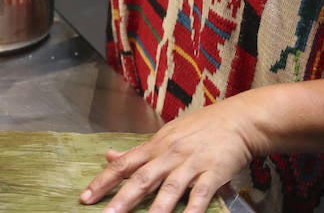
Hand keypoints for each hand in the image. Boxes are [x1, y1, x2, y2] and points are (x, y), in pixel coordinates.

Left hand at [80, 100, 259, 212]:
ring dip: (156, 209)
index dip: (104, 181)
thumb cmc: (200, 128)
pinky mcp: (214, 173)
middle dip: (122, 199)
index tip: (85, 198)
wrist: (238, 119)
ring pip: (170, 189)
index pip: (124, 164)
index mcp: (156, 146)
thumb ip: (139, 151)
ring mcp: (192, 164)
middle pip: (142, 179)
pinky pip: (201, 194)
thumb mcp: (165, 135)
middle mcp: (170, 155)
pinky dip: (193, 209)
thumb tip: (109, 156)